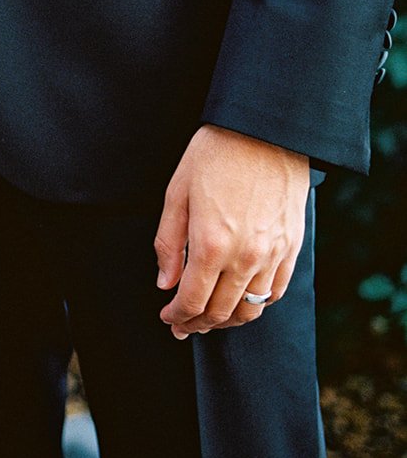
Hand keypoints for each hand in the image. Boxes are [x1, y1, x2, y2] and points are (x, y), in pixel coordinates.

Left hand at [155, 125, 309, 338]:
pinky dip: (257, 304)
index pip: (192, 301)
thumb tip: (165, 283)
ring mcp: (272, 255)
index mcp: (210, 245)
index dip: (177, 316)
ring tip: (211, 318)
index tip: (167, 317)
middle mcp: (244, 258)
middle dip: (198, 324)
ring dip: (227, 320)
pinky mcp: (291, 247)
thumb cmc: (214, 155)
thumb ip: (168, 243)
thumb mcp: (177, 194)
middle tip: (183, 326)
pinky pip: (275, 292)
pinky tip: (242, 301)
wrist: (265, 132)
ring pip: (251, 309)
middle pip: (221, 312)